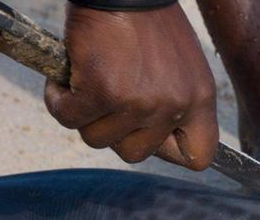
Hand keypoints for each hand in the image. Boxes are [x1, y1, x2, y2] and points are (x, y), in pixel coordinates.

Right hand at [45, 3, 217, 169]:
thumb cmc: (149, 23)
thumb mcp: (183, 68)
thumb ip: (178, 104)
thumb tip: (158, 139)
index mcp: (200, 100)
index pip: (199, 156)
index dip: (170, 152)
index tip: (151, 136)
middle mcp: (175, 106)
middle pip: (137, 154)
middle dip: (115, 132)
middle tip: (109, 101)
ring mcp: (139, 102)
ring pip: (98, 139)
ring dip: (85, 115)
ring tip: (88, 83)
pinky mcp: (103, 91)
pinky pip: (70, 118)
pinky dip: (59, 101)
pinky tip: (64, 80)